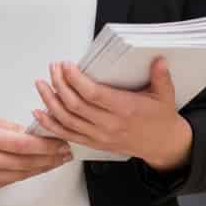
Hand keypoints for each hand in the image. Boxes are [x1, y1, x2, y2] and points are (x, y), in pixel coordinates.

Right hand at [0, 113, 72, 193]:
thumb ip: (8, 128)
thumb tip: (33, 134)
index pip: (23, 145)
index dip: (46, 146)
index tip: (61, 142)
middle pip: (25, 163)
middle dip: (49, 158)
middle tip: (65, 153)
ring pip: (19, 175)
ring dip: (40, 168)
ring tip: (55, 161)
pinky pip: (8, 181)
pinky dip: (23, 174)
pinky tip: (34, 167)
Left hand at [32, 56, 183, 164]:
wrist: (162, 145)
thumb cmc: (161, 118)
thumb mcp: (166, 95)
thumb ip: (161, 77)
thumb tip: (159, 60)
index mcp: (125, 109)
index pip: (93, 94)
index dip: (76, 80)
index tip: (66, 66)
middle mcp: (109, 124)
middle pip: (75, 105)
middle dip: (60, 84)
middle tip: (53, 68)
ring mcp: (99, 136)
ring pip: (67, 120)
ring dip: (50, 102)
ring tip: (41, 84)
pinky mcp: (94, 143)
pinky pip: (67, 135)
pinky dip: (51, 124)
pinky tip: (39, 113)